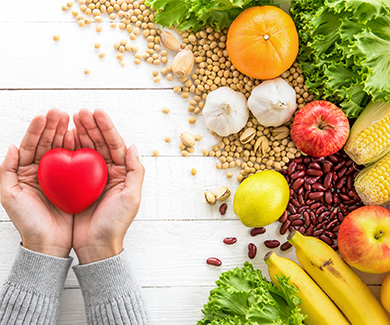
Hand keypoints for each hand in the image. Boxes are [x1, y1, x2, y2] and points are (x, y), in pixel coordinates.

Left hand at [0, 109, 74, 257]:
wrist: (49, 242)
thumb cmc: (28, 222)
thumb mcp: (9, 196)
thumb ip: (6, 171)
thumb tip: (11, 146)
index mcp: (25, 171)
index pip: (30, 145)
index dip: (37, 130)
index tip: (44, 116)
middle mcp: (42, 171)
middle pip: (47, 143)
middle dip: (53, 126)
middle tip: (60, 113)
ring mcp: (59, 176)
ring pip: (62, 149)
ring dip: (66, 133)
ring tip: (72, 119)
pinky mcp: (73, 182)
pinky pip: (76, 163)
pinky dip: (77, 149)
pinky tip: (80, 138)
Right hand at [72, 109, 143, 263]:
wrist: (96, 245)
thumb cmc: (115, 223)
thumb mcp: (132, 197)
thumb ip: (136, 171)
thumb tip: (134, 146)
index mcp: (122, 172)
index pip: (115, 144)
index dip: (106, 128)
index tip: (97, 112)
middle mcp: (108, 172)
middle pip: (100, 143)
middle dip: (91, 126)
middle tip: (80, 112)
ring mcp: (91, 177)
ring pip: (86, 149)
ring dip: (79, 133)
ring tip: (70, 119)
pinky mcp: (77, 184)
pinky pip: (72, 162)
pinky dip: (68, 149)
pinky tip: (62, 138)